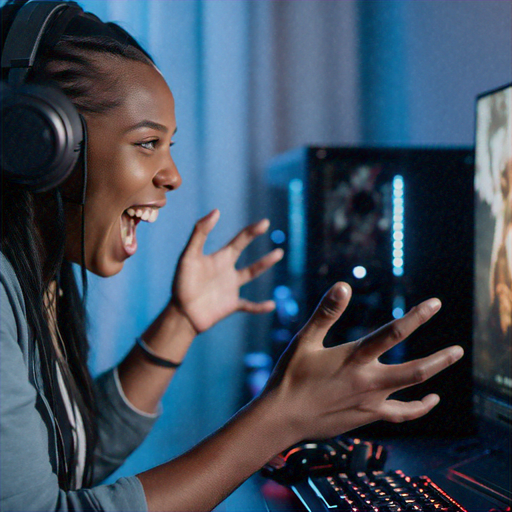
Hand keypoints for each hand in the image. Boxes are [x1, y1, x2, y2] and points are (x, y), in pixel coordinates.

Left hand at [170, 209, 282, 333]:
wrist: (181, 314)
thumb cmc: (182, 284)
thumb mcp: (189, 256)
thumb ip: (200, 233)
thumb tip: (216, 211)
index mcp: (219, 258)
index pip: (239, 240)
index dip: (251, 231)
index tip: (265, 223)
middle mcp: (226, 270)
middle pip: (244, 251)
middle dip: (254, 236)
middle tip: (267, 223)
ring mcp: (230, 287)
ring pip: (251, 273)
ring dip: (264, 263)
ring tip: (279, 253)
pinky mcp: (231, 305)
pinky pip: (249, 305)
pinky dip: (260, 306)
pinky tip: (272, 305)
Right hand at [264, 282, 463, 440]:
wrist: (283, 417)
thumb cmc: (291, 376)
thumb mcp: (305, 340)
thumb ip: (326, 312)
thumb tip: (343, 285)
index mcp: (354, 357)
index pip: (393, 332)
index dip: (417, 316)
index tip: (435, 304)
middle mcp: (368, 380)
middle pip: (415, 370)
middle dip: (440, 358)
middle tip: (459, 350)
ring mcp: (371, 402)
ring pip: (412, 390)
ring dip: (434, 376)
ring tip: (449, 364)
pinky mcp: (368, 416)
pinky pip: (402, 414)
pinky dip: (419, 407)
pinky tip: (430, 401)